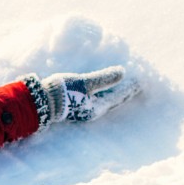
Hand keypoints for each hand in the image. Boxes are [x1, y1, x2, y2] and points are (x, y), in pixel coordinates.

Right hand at [26, 65, 140, 124]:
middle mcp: (92, 111)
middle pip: (114, 101)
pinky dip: (104, 94)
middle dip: (125, 93)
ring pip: (105, 101)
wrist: (42, 101)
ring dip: (115, 95)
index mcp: (97, 107)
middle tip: (137, 86)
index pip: (119, 96)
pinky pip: (96, 100)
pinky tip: (102, 92)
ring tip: (123, 89)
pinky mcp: (76, 106)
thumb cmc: (63, 92)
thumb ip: (104, 78)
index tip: (141, 81)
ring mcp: (83, 109)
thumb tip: (123, 72)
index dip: (130, 88)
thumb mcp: (85, 82)